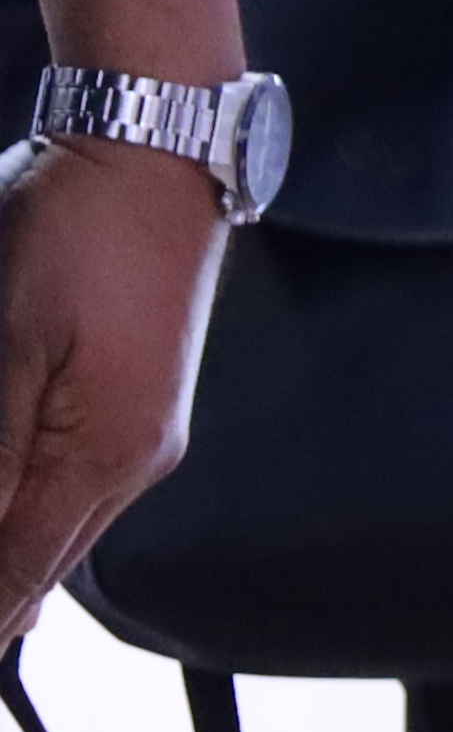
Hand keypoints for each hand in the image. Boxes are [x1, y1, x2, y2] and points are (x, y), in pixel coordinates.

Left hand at [0, 134, 227, 640]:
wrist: (159, 150)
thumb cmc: (79, 233)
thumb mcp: (8, 346)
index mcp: (103, 458)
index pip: (12, 580)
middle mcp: (136, 462)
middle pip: (39, 571)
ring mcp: (146, 432)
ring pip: (60, 533)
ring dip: (6, 562)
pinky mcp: (141, 401)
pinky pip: (77, 489)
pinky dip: (30, 517)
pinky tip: (10, 524)